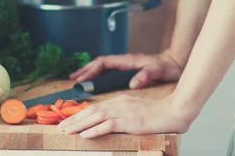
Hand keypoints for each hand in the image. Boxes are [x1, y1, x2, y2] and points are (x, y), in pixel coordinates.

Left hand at [57, 93, 191, 138]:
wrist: (174, 110)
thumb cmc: (158, 113)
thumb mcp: (137, 111)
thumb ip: (123, 115)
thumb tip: (108, 123)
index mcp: (121, 101)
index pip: (96, 107)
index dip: (81, 114)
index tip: (69, 122)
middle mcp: (120, 103)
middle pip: (92, 111)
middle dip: (75, 119)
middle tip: (60, 127)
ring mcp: (125, 112)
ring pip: (97, 117)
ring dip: (80, 124)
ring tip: (67, 131)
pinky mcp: (130, 121)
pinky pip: (109, 125)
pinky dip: (96, 129)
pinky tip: (86, 135)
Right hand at [70, 49, 183, 88]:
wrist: (175, 62)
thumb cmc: (167, 67)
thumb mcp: (157, 71)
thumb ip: (145, 75)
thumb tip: (132, 83)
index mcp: (128, 61)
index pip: (104, 63)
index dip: (91, 70)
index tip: (80, 77)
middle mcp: (125, 61)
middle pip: (100, 63)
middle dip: (86, 70)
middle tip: (73, 79)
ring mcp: (126, 64)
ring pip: (104, 66)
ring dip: (91, 72)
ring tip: (80, 80)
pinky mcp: (129, 69)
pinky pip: (109, 71)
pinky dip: (100, 75)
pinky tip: (97, 82)